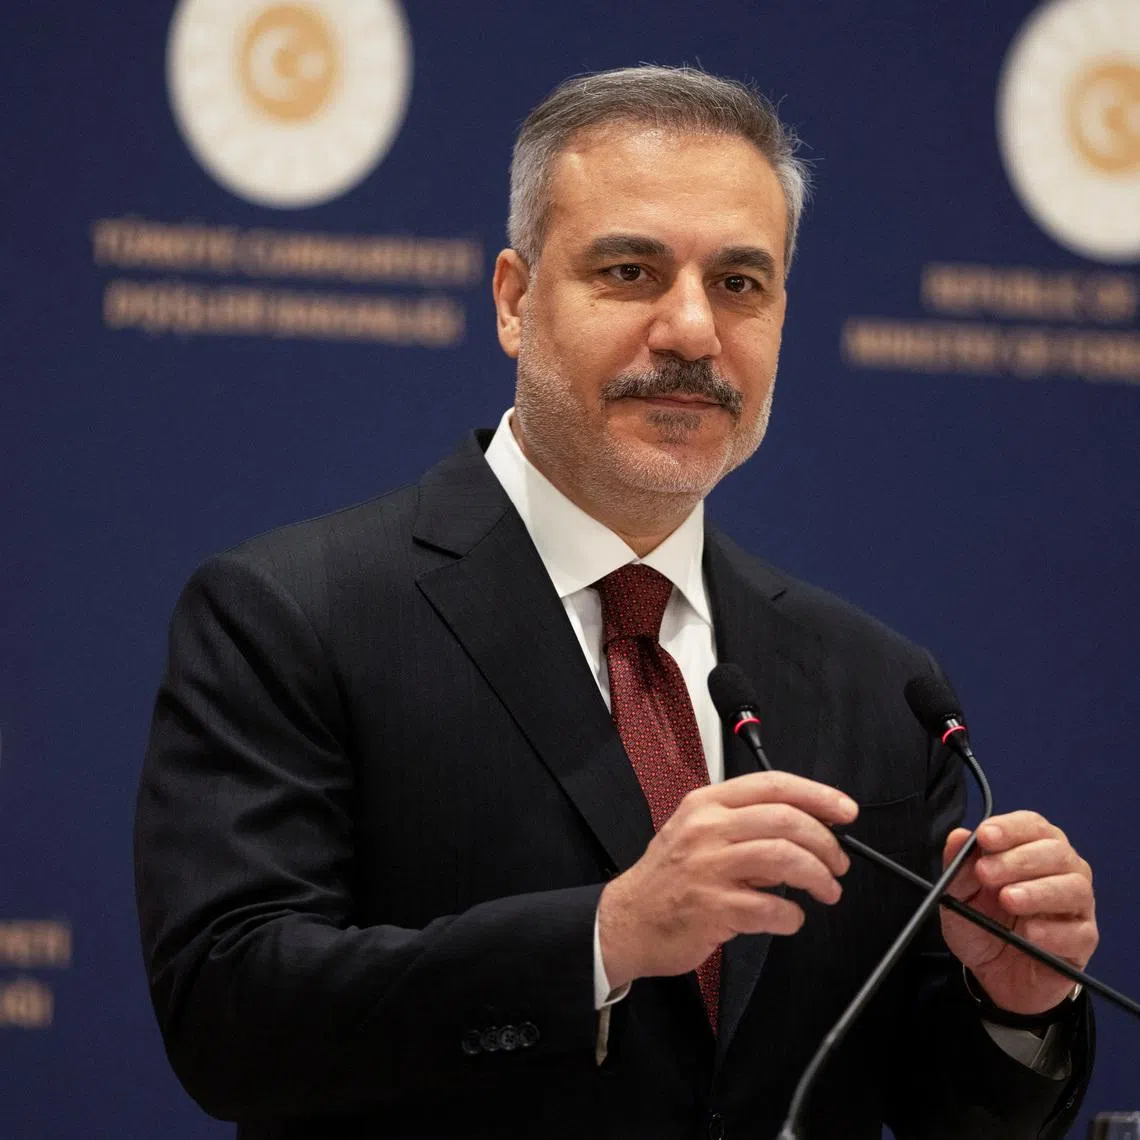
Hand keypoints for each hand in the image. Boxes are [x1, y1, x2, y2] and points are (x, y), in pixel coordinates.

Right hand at [597, 772, 857, 989]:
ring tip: (826, 890)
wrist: (627, 920)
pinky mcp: (712, 908)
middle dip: (826, 843)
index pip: (773, 785)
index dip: (818, 795)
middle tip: (838, 862)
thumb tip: (806, 825)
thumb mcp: (696, 831)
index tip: (845, 810)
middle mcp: (707, 829)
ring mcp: (708, 868)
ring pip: (784, 859)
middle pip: (786, 820)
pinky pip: (770, 909)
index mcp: (706, 804)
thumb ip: (743, 822)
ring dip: (818, 878)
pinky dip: (791, 916)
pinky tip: (789, 918)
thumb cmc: (669, 877)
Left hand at [941, 812, 1097, 1013]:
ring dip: (1038, 892)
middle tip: (986, 873)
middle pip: (1056, 852)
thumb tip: (958, 836)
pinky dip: (1053, 931)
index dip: (1010, 828)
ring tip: (1008, 900)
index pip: (1031, 826)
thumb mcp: (957, 896)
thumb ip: (958, 867)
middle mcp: (1061, 871)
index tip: (985, 836)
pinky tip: (1029, 933)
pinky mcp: (1082, 941)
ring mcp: (1076, 906)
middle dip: (1019, 859)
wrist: (992, 974)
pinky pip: (1079, 932)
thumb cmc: (981, 925)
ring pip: (1074, 887)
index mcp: (1031, 849)